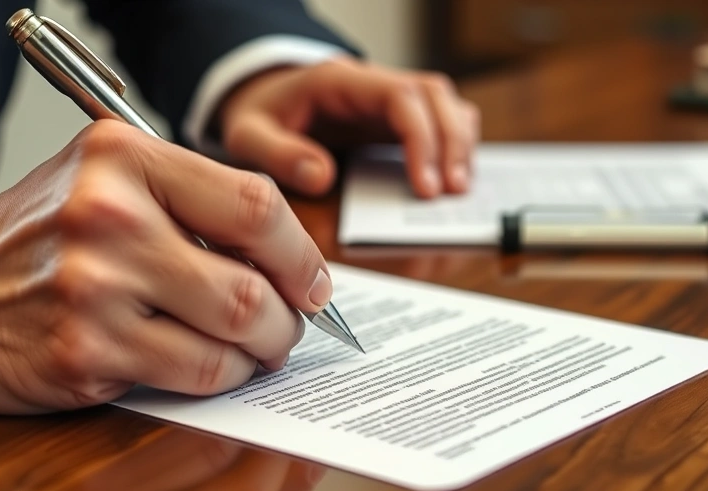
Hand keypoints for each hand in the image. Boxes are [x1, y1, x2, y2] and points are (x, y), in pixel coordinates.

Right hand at [0, 120, 330, 413]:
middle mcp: (108, 217)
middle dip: (289, 318)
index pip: (254, 204)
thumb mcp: (110, 183)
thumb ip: (194, 203)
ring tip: (252, 348)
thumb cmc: (46, 239)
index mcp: (123, 158)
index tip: (313, 281)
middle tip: (288, 325)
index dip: (301, 253)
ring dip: (260, 352)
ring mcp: (93, 290)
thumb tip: (291, 261)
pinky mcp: (85, 353)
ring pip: (232, 335)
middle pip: (253, 283)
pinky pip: (195, 376)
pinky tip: (208, 365)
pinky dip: (219, 377)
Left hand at [217, 57, 479, 198]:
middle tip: (455, 192)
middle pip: (433, 95)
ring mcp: (388, 100)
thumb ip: (278, 155)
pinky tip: (451, 179)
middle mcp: (371, 84)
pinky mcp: (395, 119)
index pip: (400, 96)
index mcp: (339, 81)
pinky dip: (454, 146)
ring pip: (445, 104)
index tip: (425, 186)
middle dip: (452, 143)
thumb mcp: (248, 136)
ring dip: (460, 144)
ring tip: (459, 190)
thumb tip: (322, 177)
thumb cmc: (257, 119)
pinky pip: (440, 121)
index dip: (421, 139)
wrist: (260, 104)